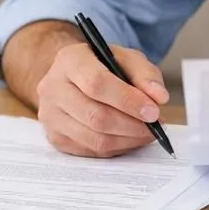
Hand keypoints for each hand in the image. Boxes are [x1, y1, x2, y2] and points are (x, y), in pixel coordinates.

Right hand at [37, 41, 168, 157]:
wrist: (76, 77)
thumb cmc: (104, 65)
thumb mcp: (128, 59)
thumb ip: (146, 75)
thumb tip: (159, 98)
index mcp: (70, 60)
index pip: (97, 84)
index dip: (128, 101)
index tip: (153, 111)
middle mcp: (53, 88)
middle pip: (95, 116)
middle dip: (132, 125)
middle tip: (155, 126)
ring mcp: (50, 115)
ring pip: (93, 138)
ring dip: (127, 140)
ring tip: (148, 133)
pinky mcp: (54, 137)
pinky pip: (89, 151)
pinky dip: (116, 148)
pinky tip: (130, 138)